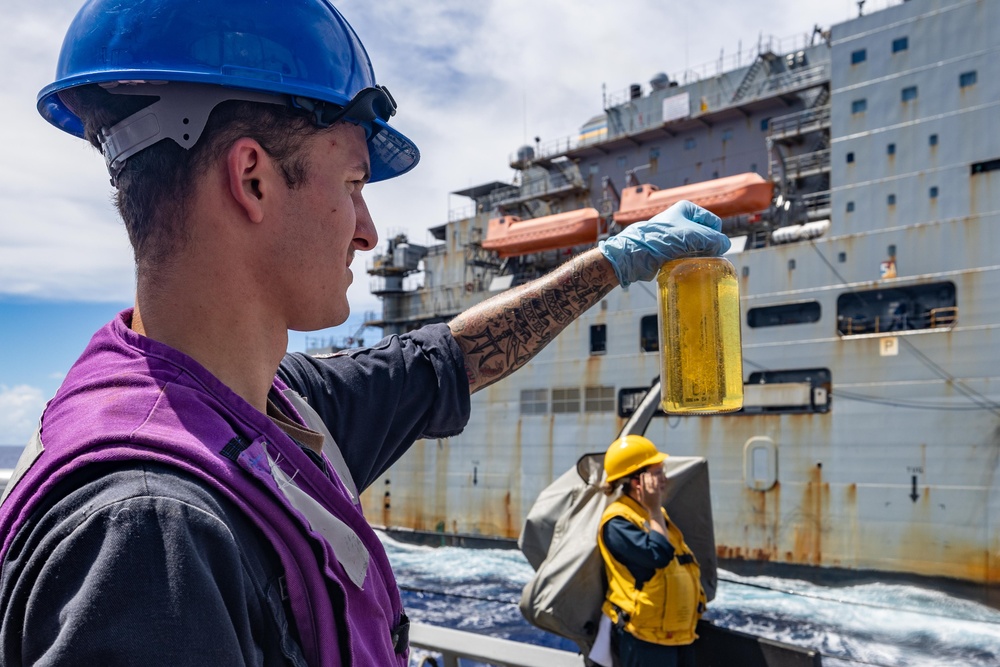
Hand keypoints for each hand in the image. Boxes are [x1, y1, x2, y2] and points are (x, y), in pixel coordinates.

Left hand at [598, 200, 730, 286]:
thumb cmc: (661, 239)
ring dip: (697, 254)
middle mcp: (682, 219)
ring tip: (689, 260)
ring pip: (698, 246)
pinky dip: (689, 260)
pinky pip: (687, 254)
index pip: (714, 223)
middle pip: (706, 235)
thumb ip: (713, 238)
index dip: (713, 236)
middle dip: (706, 246)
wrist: (635, 253)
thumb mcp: (692, 235)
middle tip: (698, 256)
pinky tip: (683, 264)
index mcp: (688, 208)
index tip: (705, 246)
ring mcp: (675, 234)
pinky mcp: (670, 248)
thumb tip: (725, 245)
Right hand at [635, 470, 666, 515]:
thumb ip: (639, 492)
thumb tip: (638, 486)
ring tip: (650, 473)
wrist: (654, 508)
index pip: (642, 483)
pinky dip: (656, 480)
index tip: (642, 474)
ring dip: (651, 477)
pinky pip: (657, 484)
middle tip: (646, 472)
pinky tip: (655, 477)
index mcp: (644, 492)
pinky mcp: (658, 491)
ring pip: (652, 482)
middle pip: (647, 481)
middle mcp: (649, 491)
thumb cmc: (647, 504)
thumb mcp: (640, 499)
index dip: (642, 478)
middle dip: (646, 476)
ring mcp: (654, 491)